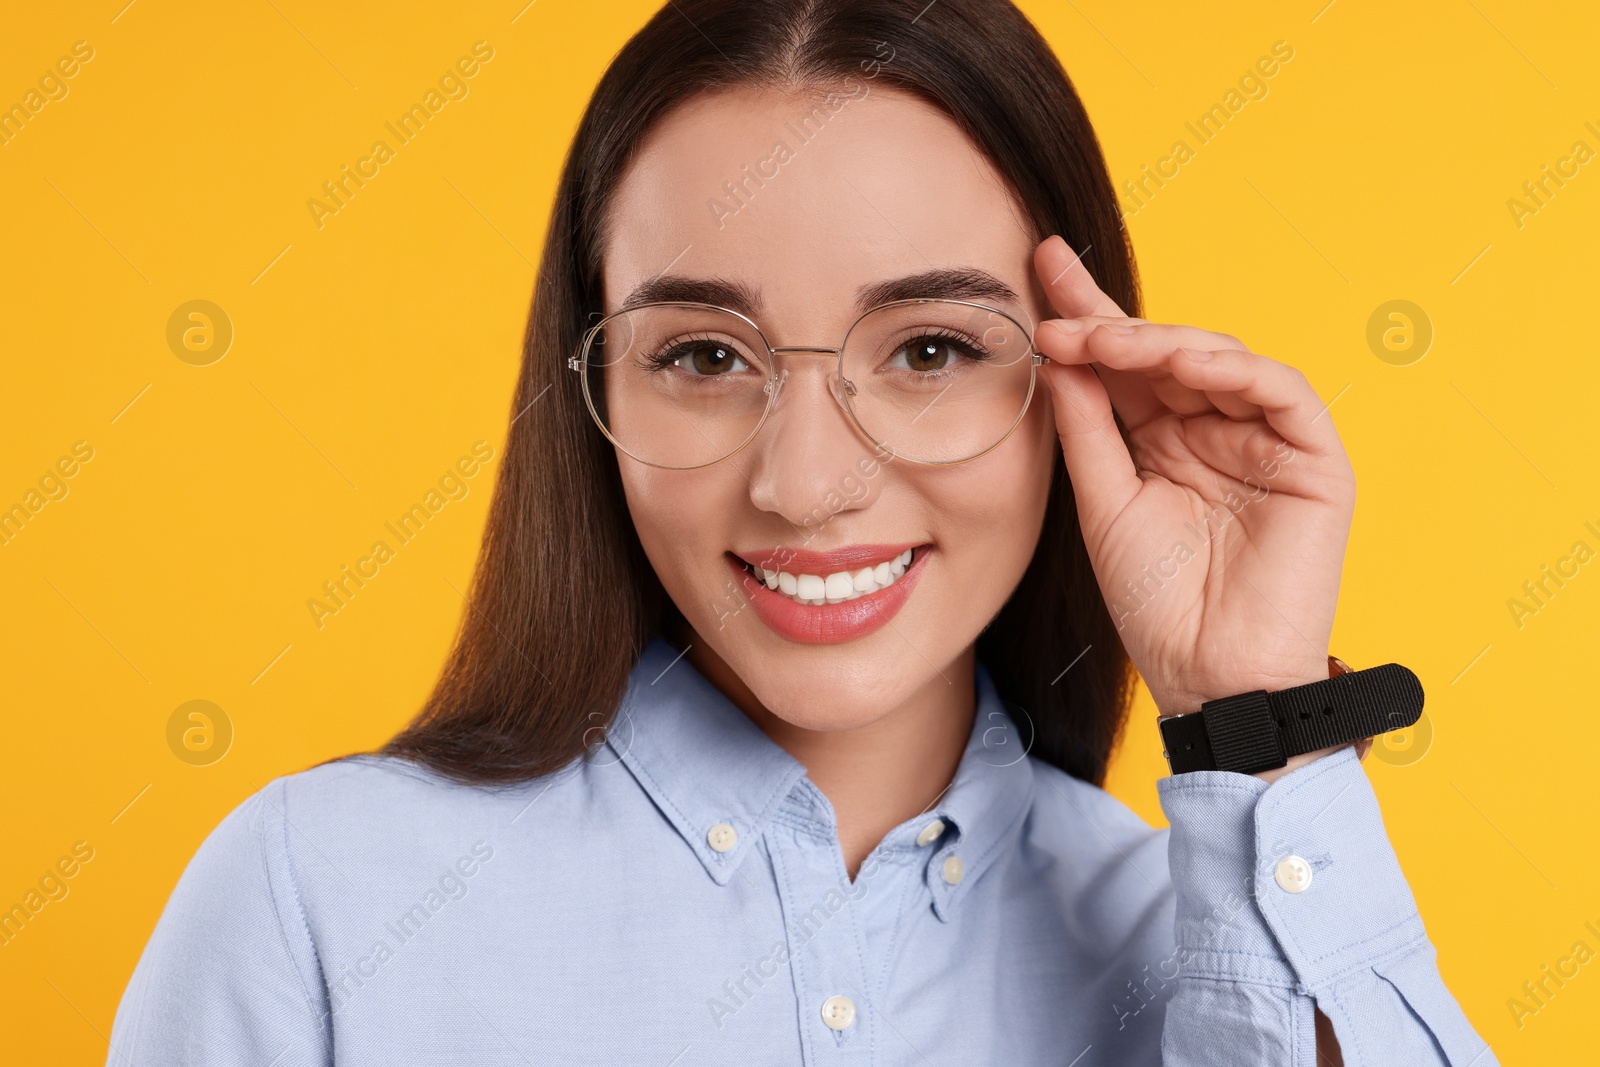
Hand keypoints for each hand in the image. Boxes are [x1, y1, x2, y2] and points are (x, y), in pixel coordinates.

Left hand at [1030, 236, 1355, 718]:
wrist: (1209, 678)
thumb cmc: (1157, 605)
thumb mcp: (1105, 502)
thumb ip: (1087, 427)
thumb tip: (1057, 354)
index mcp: (1165, 440)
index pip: (1125, 364)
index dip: (1088, 313)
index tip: (1040, 265)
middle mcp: (1217, 430)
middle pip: (1169, 351)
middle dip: (1112, 322)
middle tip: (1057, 307)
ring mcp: (1267, 442)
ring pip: (1222, 361)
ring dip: (1162, 342)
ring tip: (1105, 338)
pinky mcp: (1316, 460)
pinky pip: (1282, 392)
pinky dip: (1234, 370)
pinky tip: (1183, 365)